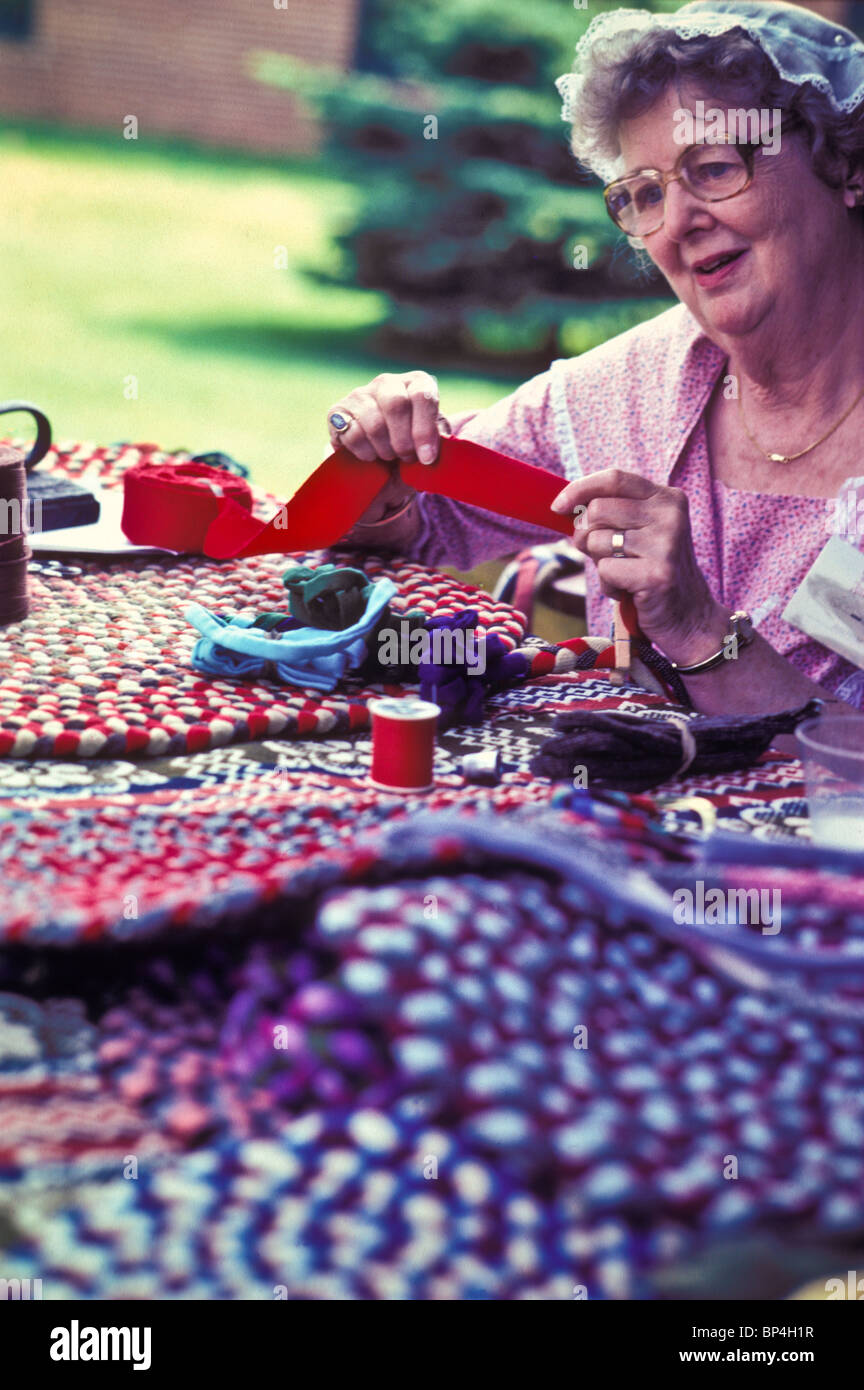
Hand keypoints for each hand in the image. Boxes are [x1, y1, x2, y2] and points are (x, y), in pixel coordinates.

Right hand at [327, 371, 446, 525]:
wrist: (382, 468)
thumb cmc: (413, 451)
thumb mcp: (433, 444)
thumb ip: (438, 439)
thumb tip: (436, 442)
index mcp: (417, 383)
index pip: (422, 395)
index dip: (424, 430)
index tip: (427, 458)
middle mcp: (387, 382)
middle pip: (395, 404)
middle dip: (403, 441)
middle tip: (407, 458)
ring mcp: (360, 394)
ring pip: (374, 423)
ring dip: (385, 450)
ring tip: (390, 457)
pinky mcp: (338, 411)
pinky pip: (352, 434)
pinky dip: (365, 453)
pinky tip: (371, 455)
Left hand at [550, 467, 725, 662]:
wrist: (688, 615)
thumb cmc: (652, 569)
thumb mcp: (639, 531)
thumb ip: (611, 513)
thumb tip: (563, 505)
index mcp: (667, 498)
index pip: (614, 478)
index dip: (579, 489)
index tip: (557, 506)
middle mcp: (670, 515)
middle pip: (597, 510)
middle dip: (586, 535)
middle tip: (602, 554)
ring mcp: (666, 544)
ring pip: (597, 541)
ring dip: (600, 563)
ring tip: (624, 574)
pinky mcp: (657, 573)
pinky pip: (605, 570)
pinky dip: (608, 585)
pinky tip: (629, 590)